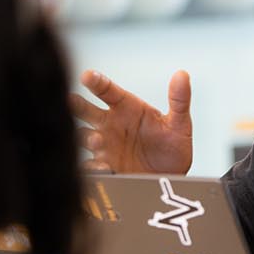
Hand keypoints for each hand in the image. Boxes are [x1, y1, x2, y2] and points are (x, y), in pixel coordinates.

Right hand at [71, 69, 192, 173]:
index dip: (97, 82)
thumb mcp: (179, 124)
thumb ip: (180, 100)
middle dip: (77, 105)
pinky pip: (91, 165)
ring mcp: (104, 145)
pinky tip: (104, 167)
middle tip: (70, 100)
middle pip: (85, 110)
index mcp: (126, 107)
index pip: (107, 90)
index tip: (88, 76)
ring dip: (87, 137)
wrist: (170, 179)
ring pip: (83, 136)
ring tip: (97, 140)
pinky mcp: (103, 166)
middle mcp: (110, 123)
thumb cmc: (172, 147)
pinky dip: (93, 166)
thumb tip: (182, 75)